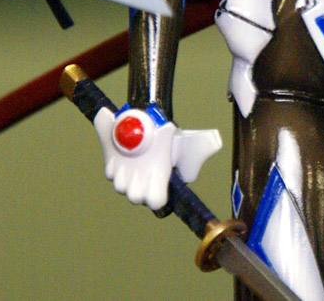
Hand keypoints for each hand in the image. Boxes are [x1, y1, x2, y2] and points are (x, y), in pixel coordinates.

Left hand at [93, 105, 220, 209]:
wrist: (143, 122)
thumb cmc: (163, 134)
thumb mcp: (185, 141)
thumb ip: (201, 145)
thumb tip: (213, 147)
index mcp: (159, 180)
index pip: (157, 202)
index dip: (155, 196)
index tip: (155, 180)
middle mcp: (142, 182)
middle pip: (136, 198)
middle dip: (136, 188)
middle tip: (139, 172)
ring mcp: (125, 177)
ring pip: (121, 187)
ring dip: (123, 177)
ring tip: (128, 162)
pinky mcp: (111, 168)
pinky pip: (110, 174)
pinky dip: (113, 166)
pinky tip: (118, 156)